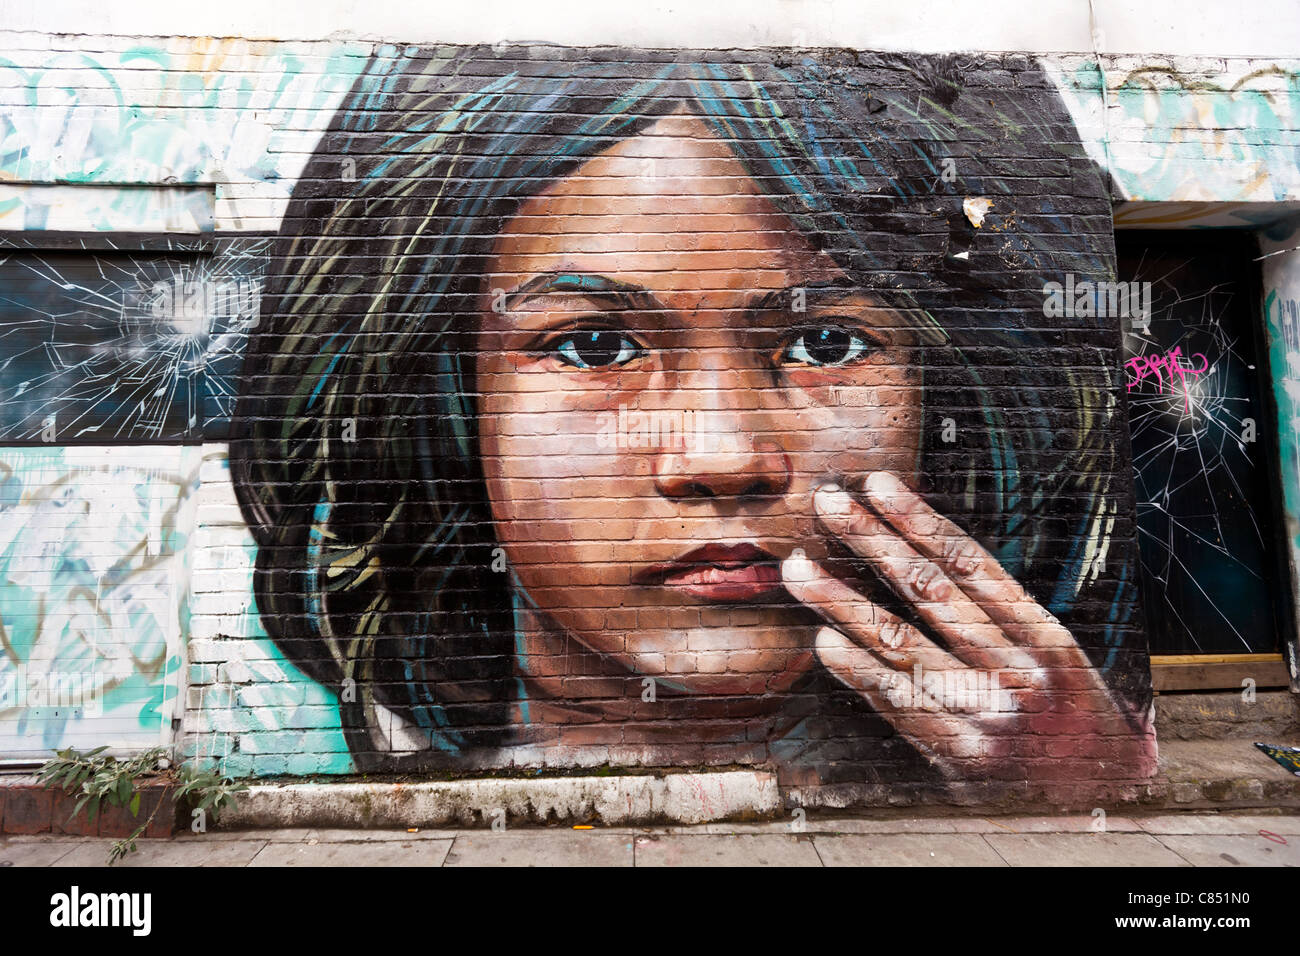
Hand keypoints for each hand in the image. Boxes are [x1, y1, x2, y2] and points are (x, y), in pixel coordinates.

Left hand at [781, 471, 1156, 784]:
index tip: (879, 484)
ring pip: (899, 644)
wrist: (1100, 801)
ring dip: (840, 602)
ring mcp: (987, 715)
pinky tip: (824, 640)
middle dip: (872, 540)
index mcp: (1045, 638)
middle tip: (827, 504)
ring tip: (799, 570)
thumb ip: (998, 617)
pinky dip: (856, 669)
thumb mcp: (1054, 659)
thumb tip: (919, 554)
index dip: (919, 520)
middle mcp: (1018, 671)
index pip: (970, 563)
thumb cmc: (1067, 718)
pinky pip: (896, 703)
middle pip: (929, 591)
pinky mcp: (961, 758)